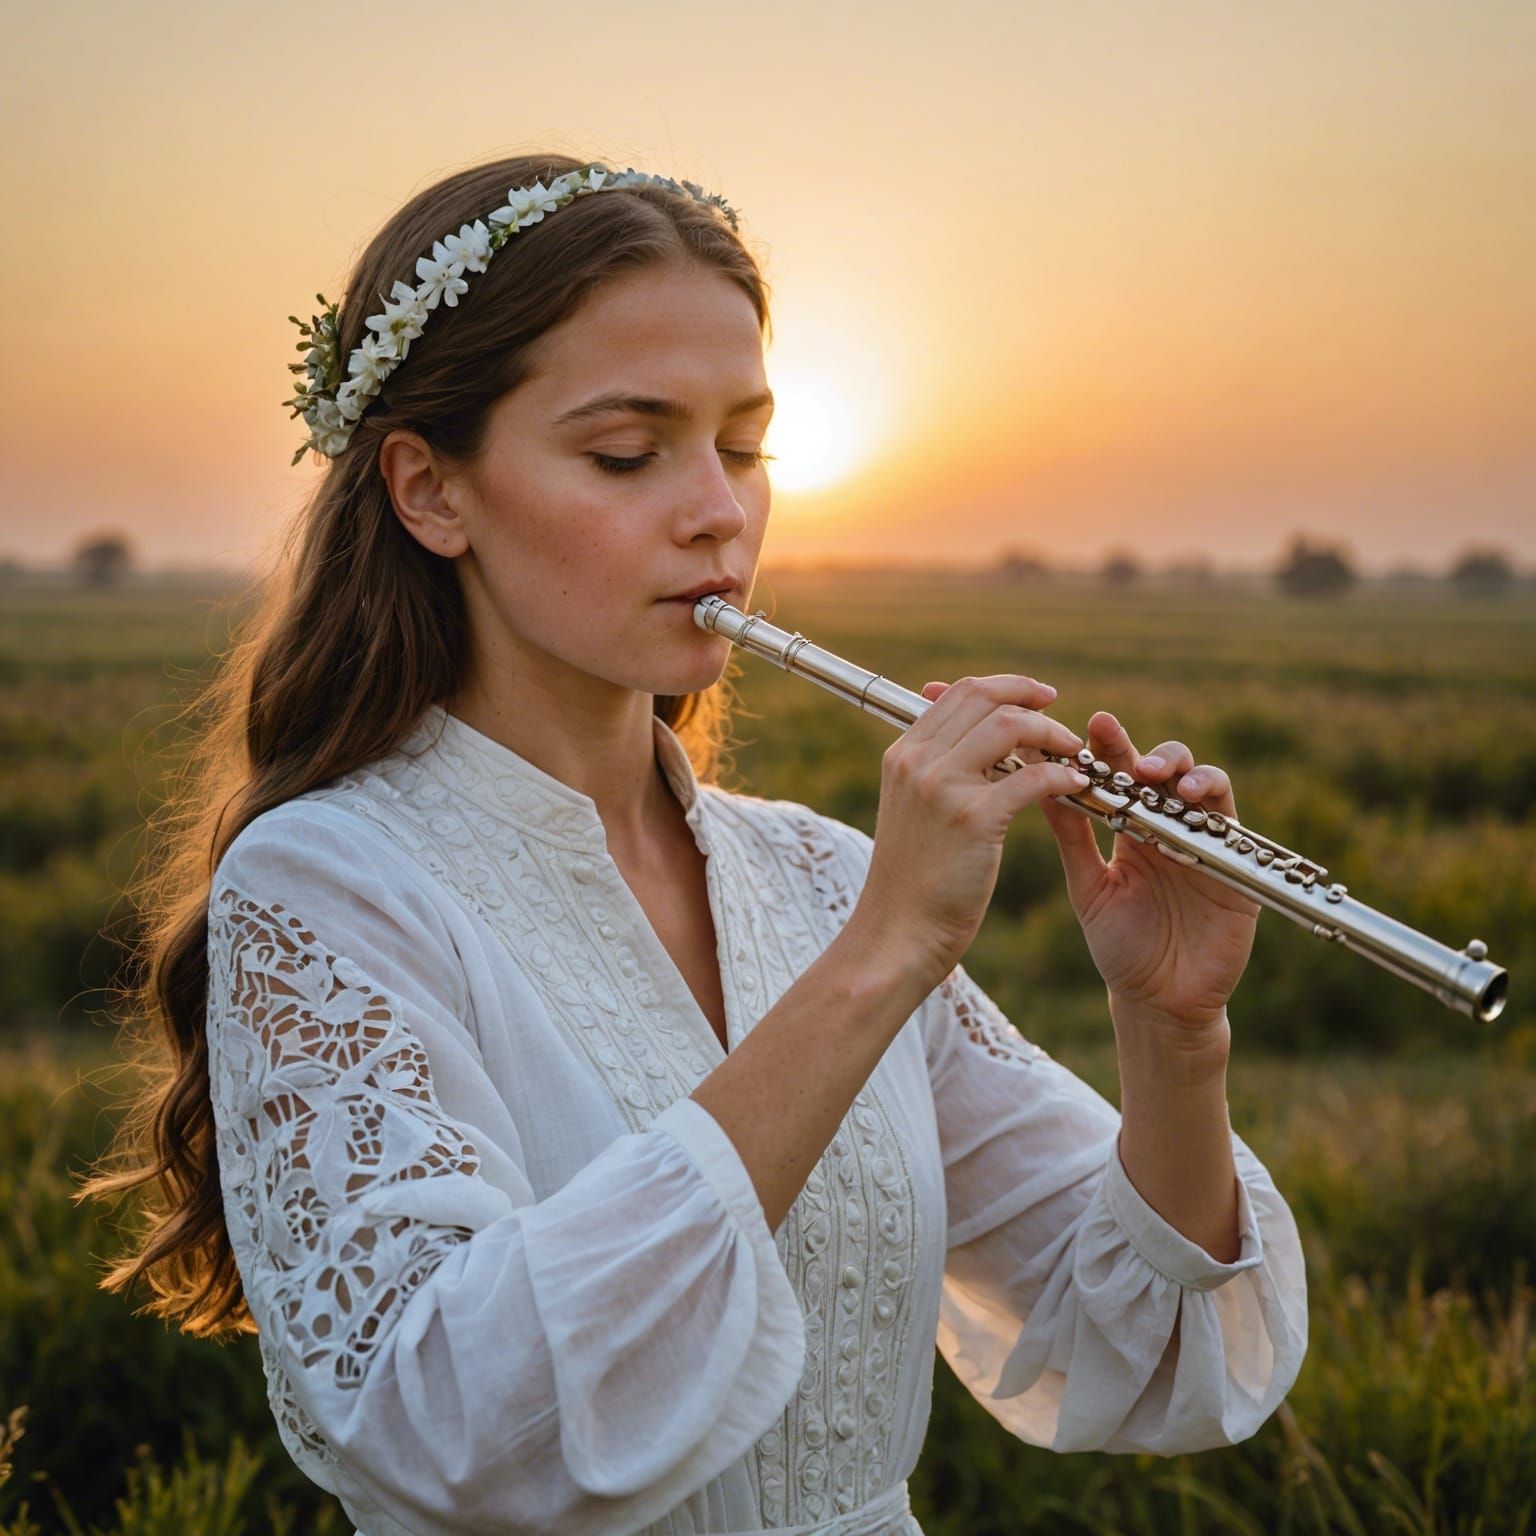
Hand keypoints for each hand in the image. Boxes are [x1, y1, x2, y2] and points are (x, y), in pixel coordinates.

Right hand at [854, 675, 1090, 989]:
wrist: (898, 932)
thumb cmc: (914, 879)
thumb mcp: (914, 811)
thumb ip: (938, 772)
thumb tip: (978, 743)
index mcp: (903, 754)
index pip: (958, 692)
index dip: (1005, 687)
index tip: (1037, 698)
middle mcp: (918, 761)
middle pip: (983, 697)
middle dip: (1031, 697)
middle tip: (1061, 716)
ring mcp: (942, 787)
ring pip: (1009, 726)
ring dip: (1051, 733)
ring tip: (1073, 753)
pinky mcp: (972, 818)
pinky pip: (1031, 778)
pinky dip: (1062, 776)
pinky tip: (1077, 785)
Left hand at [1038, 710, 1260, 1028]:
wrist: (1159, 1001)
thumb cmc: (1120, 948)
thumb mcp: (1089, 888)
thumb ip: (1072, 839)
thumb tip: (1041, 784)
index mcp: (1131, 830)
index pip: (1118, 775)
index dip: (1103, 747)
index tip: (1077, 726)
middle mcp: (1169, 828)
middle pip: (1159, 770)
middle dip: (1137, 747)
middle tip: (1108, 737)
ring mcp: (1204, 841)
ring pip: (1200, 782)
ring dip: (1178, 766)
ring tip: (1153, 770)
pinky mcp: (1235, 861)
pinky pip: (1229, 817)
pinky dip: (1212, 798)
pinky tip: (1189, 797)